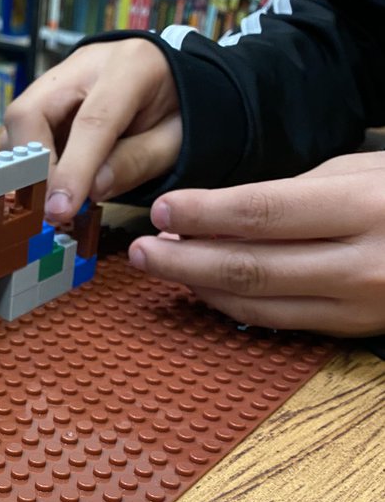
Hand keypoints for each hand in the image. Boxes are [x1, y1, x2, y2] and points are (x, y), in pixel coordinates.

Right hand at [0, 38, 181, 222]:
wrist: (175, 78)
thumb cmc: (180, 109)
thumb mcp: (174, 140)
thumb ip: (136, 163)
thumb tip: (91, 191)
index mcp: (130, 67)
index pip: (91, 121)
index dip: (72, 170)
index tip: (59, 210)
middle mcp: (85, 64)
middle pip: (30, 112)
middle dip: (30, 166)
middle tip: (46, 208)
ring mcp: (60, 76)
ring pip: (18, 122)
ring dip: (24, 166)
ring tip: (50, 198)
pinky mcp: (46, 94)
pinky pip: (22, 130)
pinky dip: (27, 162)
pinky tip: (49, 183)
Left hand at [128, 153, 384, 336]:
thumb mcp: (361, 171)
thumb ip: (291, 193)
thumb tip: (216, 213)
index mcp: (363, 207)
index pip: (264, 213)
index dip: (204, 214)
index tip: (162, 210)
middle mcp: (361, 262)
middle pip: (249, 266)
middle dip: (184, 259)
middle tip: (139, 250)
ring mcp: (357, 305)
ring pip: (257, 303)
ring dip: (198, 286)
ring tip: (161, 264)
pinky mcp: (351, 330)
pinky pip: (277, 322)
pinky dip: (232, 306)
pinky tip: (202, 287)